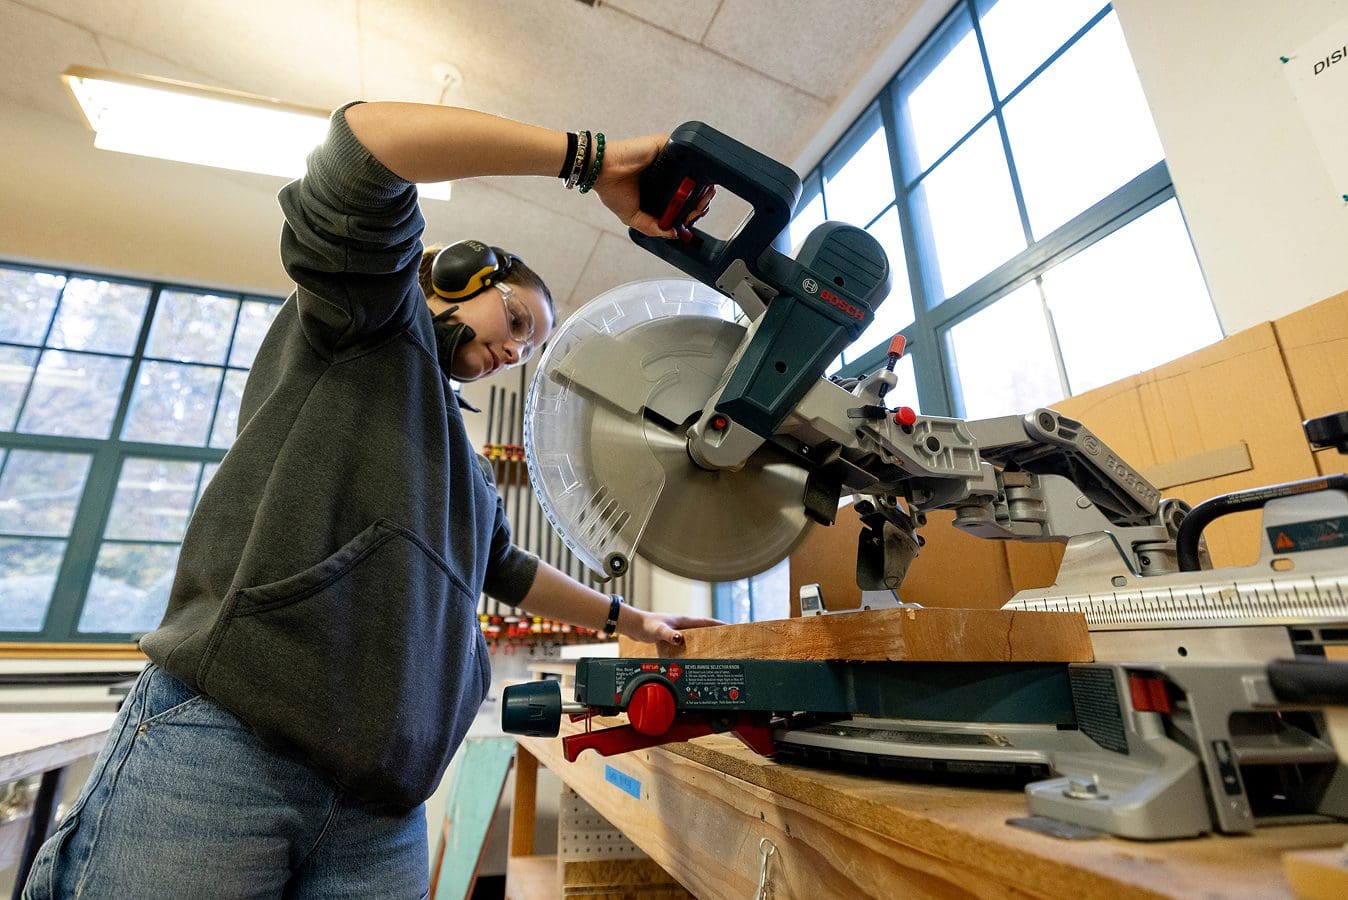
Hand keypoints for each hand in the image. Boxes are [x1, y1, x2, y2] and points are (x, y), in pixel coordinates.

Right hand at [593, 135, 711, 238]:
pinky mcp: (665, 145)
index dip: (690, 209)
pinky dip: (692, 162)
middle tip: (702, 207)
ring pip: (691, 169)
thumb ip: (652, 227)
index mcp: (658, 190)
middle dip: (700, 198)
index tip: (695, 216)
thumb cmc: (612, 190)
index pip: (681, 201)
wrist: (600, 170)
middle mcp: (664, 174)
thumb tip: (672, 234)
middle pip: (690, 185)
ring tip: (702, 196)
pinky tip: (695, 177)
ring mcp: (666, 159)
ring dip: (700, 183)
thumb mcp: (632, 217)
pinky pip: (684, 150)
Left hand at [619, 608, 723, 644]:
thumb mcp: (659, 630)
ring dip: (705, 641)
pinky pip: (687, 642)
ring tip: (715, 651)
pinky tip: (694, 656)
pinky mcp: (671, 637)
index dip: (719, 624)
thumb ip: (668, 634)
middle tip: (727, 641)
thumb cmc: (646, 625)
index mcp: (684, 621)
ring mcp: (678, 631)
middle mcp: (683, 625)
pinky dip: (693, 647)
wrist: (634, 626)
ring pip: (696, 636)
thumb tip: (680, 639)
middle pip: (704, 629)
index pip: (706, 621)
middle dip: (716, 633)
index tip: (731, 627)